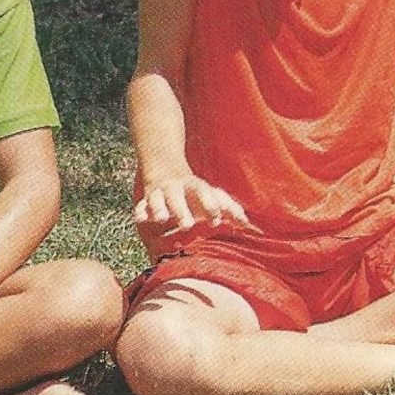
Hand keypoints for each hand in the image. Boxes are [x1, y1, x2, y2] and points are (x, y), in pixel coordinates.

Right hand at [135, 174, 259, 233]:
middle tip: (187, 225)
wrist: (165, 167)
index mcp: (196, 188)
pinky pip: (142, 205)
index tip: (216, 219)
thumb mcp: (212, 198)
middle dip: (182, 210)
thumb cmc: (195, 193)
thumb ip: (231, 211)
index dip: (210, 204)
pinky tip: (141, 219)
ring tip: (162, 218)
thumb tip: (253, 227)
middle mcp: (178, 188)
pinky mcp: (148, 199)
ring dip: (161, 208)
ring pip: (160, 198)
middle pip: (180, 196)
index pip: (205, 193)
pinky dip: (141, 211)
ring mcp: (162, 192)